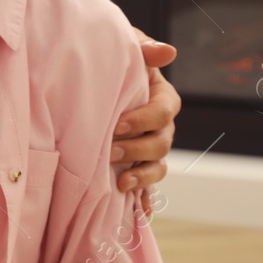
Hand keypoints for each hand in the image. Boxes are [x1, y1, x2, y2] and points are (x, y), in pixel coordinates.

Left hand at [115, 27, 180, 217]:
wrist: (94, 75)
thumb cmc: (113, 59)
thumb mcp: (126, 48)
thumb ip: (143, 50)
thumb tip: (168, 51)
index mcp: (161, 97)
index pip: (163, 112)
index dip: (143, 120)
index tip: (116, 124)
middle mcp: (161, 126)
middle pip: (161, 143)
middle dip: (137, 150)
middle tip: (109, 151)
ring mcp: (150, 148)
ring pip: (157, 167)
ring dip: (142, 177)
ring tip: (120, 183)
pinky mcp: (138, 163)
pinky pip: (147, 186)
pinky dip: (145, 200)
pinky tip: (141, 213)